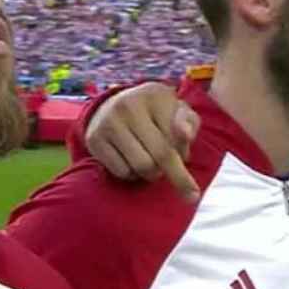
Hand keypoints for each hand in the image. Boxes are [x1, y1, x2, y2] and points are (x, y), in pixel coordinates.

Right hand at [86, 82, 200, 201]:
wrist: (113, 105)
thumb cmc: (157, 113)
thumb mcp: (178, 112)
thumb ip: (189, 123)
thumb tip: (185, 135)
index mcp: (155, 95)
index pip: (176, 139)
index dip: (184, 159)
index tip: (194, 192)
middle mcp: (129, 105)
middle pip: (159, 156)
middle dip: (172, 174)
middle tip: (178, 182)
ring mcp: (109, 121)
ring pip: (141, 167)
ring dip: (152, 174)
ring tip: (152, 161)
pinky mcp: (94, 138)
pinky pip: (121, 172)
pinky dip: (132, 174)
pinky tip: (132, 161)